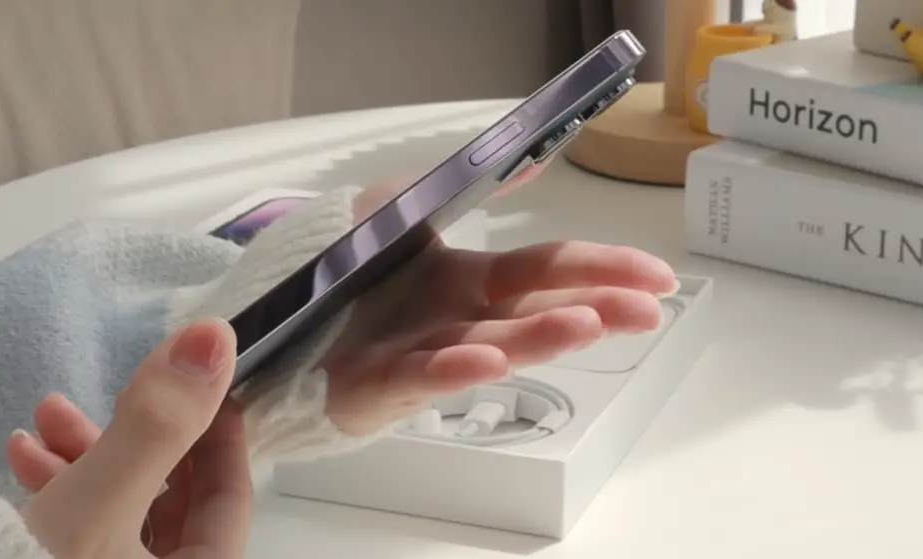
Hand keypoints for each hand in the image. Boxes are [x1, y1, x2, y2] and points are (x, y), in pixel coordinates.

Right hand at [9, 319, 251, 557]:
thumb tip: (215, 339)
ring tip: (43, 415)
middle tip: (114, 389)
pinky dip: (57, 492)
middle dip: (135, 436)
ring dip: (85, 456)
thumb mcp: (100, 507)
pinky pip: (79, 535)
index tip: (202, 379)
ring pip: (118, 513)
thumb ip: (159, 426)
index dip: (218, 431)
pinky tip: (21, 454)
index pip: (231, 495)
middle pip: (170, 501)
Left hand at [324, 167, 678, 434]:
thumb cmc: (334, 275)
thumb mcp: (397, 210)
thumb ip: (460, 186)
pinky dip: (455, 367)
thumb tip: (530, 155)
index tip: (656, 275)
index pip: (546, 270)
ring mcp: (423, 353)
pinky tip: (489, 357)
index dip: (601, 268)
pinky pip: (419, 374)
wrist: (266, 331)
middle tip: (651, 309)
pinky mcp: (380, 385)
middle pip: (535, 308)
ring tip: (589, 324)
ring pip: (491, 344)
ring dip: (539, 335)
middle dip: (596, 306)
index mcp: (466, 280)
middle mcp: (456, 319)